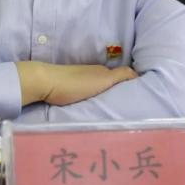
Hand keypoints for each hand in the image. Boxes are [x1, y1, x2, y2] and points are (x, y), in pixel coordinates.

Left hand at [16, 61, 136, 105]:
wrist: (45, 83)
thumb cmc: (76, 83)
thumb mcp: (103, 79)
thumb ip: (120, 76)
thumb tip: (138, 74)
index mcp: (102, 72)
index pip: (121, 77)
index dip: (130, 86)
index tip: (140, 99)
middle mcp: (92, 73)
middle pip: (110, 83)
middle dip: (118, 93)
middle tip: (127, 109)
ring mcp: (79, 80)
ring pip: (97, 89)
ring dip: (105, 97)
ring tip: (113, 112)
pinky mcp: (68, 89)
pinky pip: (86, 94)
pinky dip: (92, 99)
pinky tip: (93, 109)